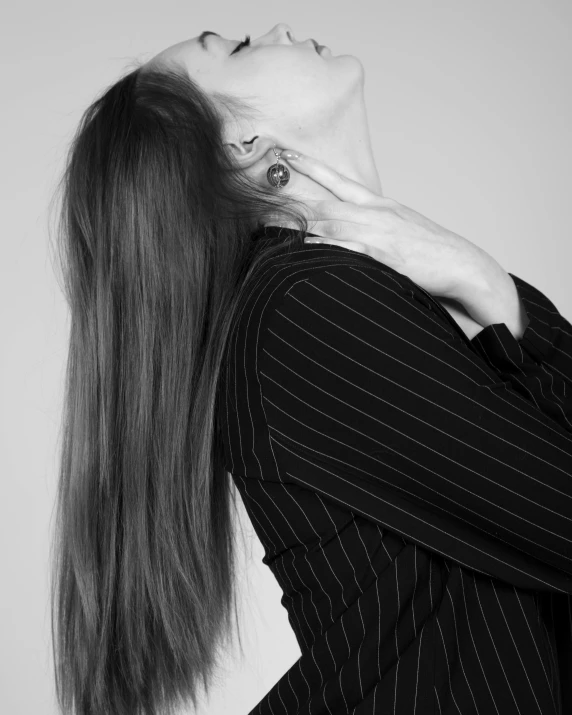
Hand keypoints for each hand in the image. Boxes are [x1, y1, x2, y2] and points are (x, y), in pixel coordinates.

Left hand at [281, 150, 489, 302]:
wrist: (463, 264)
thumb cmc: (431, 249)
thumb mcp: (401, 226)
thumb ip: (374, 223)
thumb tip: (347, 229)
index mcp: (379, 205)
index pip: (338, 179)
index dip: (309, 166)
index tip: (285, 154)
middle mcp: (375, 214)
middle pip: (324, 202)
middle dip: (291, 197)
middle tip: (260, 189)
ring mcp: (379, 234)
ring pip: (331, 224)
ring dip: (299, 222)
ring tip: (269, 222)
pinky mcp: (384, 257)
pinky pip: (349, 249)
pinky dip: (327, 247)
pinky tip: (308, 247)